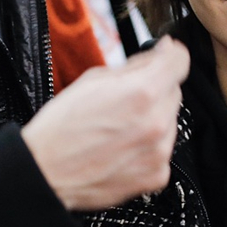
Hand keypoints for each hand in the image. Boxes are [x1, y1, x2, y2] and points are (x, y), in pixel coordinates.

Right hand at [21, 36, 188, 209]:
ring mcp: (159, 151)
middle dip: (155, 88)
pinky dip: (149, 144)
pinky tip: (123, 146)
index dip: (170, 53)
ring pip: (170, 119)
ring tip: (119, 127)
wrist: (46, 173)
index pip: (180, 61)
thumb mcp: (94, 79)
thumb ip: (135, 65)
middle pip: (173, 90)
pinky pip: (163, 147)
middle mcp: (156, 121)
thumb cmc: (62, 126)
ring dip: (153, 117)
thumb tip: (161, 53)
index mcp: (142, 91)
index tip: (165, 54)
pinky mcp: (157, 174)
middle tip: (125, 99)